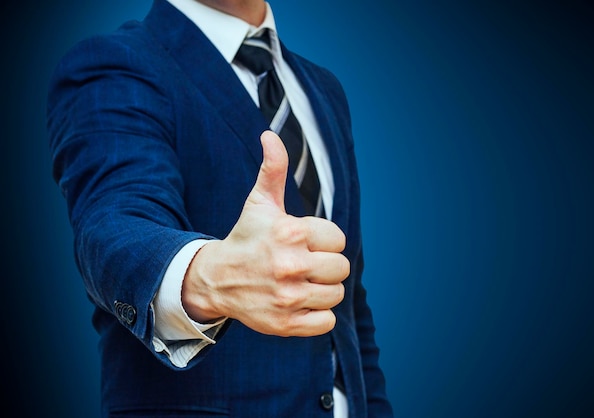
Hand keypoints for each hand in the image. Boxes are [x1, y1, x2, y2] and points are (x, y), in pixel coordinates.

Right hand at [182, 131, 348, 336]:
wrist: (216, 279)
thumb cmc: (246, 238)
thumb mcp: (259, 202)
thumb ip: (273, 169)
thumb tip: (269, 135)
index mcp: (291, 232)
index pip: (338, 239)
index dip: (324, 241)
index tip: (304, 242)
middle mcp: (290, 265)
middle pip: (341, 268)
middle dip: (326, 266)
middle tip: (303, 264)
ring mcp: (288, 297)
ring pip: (335, 295)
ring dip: (322, 290)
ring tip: (300, 283)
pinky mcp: (286, 324)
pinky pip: (326, 322)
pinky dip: (317, 315)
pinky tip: (298, 303)